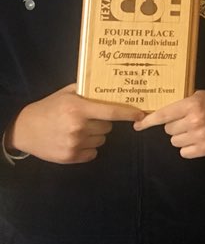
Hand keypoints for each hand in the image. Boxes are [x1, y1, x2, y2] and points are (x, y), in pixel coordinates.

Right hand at [5, 84, 143, 163]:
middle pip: (108, 127)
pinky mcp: (70, 157)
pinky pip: (93, 153)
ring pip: (102, 140)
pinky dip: (88, 148)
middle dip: (102, 122)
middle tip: (88, 119)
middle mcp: (78, 127)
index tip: (141, 114)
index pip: (112, 112)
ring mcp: (74, 144)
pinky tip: (75, 141)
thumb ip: (88, 90)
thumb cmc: (49, 108)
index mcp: (78, 108)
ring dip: (95, 135)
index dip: (129, 113)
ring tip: (79, 129)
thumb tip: (114, 86)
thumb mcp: (67, 93)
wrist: (24, 129)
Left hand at [134, 90, 204, 157]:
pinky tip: (198, 140)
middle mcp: (195, 121)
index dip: (148, 121)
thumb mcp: (199, 96)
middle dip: (175, 126)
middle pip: (168, 130)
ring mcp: (201, 136)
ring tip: (194, 130)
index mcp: (192, 105)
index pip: (163, 115)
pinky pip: (184, 152)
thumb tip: (157, 115)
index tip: (137, 126)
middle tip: (187, 121)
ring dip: (181, 137)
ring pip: (175, 142)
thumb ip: (181, 104)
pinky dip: (188, 147)